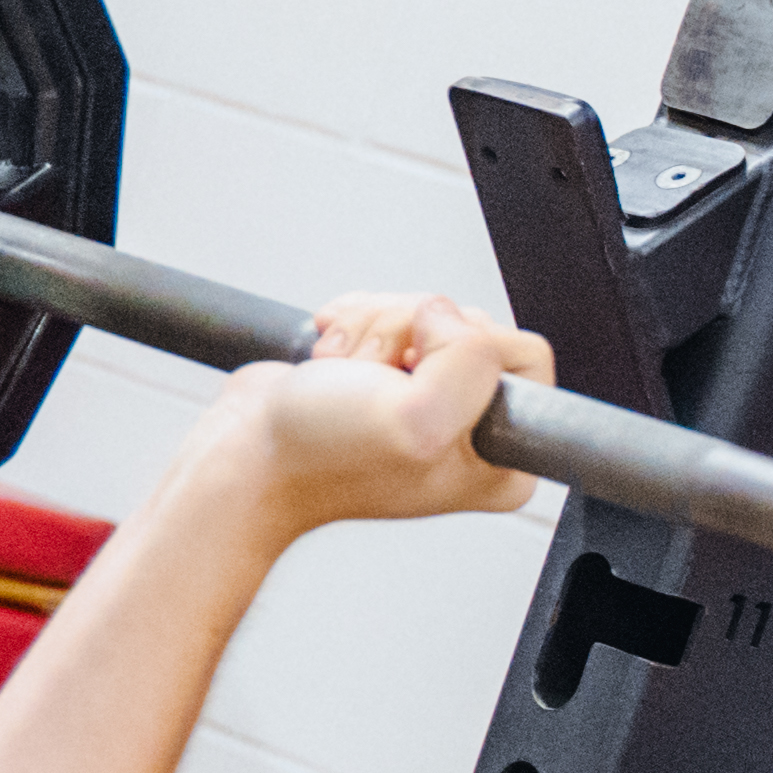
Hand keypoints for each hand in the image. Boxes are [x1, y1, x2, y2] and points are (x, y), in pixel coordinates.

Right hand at [189, 292, 548, 534]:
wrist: (246, 457)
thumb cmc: (320, 458)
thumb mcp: (418, 418)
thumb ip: (469, 362)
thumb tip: (450, 316)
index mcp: (501, 460)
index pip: (527, 355)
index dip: (466, 348)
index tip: (416, 379)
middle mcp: (474, 430)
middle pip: (473, 325)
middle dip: (408, 334)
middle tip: (371, 379)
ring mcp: (432, 397)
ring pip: (428, 313)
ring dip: (374, 329)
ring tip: (345, 374)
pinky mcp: (393, 371)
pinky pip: (394, 311)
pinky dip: (355, 322)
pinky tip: (333, 360)